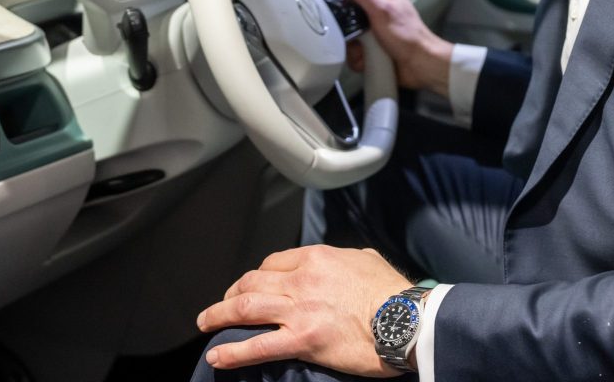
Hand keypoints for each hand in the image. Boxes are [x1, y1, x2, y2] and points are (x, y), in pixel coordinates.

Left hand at [197, 245, 412, 375]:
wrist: (407, 319)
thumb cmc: (394, 292)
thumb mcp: (366, 260)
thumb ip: (345, 259)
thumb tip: (342, 263)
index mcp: (317, 258)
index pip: (273, 262)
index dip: (258, 274)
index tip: (253, 284)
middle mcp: (302, 280)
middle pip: (252, 281)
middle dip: (231, 293)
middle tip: (222, 305)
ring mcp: (299, 310)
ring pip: (246, 308)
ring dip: (219, 316)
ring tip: (205, 323)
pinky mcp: (303, 340)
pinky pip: (258, 346)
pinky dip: (233, 352)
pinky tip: (217, 356)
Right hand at [330, 0, 452, 96]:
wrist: (420, 66)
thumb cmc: (408, 36)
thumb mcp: (382, 11)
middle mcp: (378, 9)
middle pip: (348, 10)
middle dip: (346, 25)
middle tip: (350, 30)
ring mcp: (374, 29)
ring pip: (349, 32)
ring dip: (352, 44)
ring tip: (363, 49)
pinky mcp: (372, 46)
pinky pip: (354, 49)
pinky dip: (357, 57)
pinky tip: (366, 59)